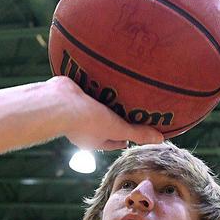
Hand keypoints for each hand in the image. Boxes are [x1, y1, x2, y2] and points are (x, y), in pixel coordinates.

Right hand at [46, 76, 164, 150]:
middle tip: (127, 112)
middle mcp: (82, 128)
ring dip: (103, 102)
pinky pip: (85, 92)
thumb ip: (137, 133)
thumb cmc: (87, 119)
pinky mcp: (70, 95)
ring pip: (93, 108)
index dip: (124, 137)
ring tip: (116, 93)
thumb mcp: (117, 127)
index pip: (113, 141)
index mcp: (93, 140)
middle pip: (102, 125)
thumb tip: (161, 140)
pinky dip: (92, 87)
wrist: (59, 102)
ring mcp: (74, 111)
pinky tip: (100, 78)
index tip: (133, 133)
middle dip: (114, 119)